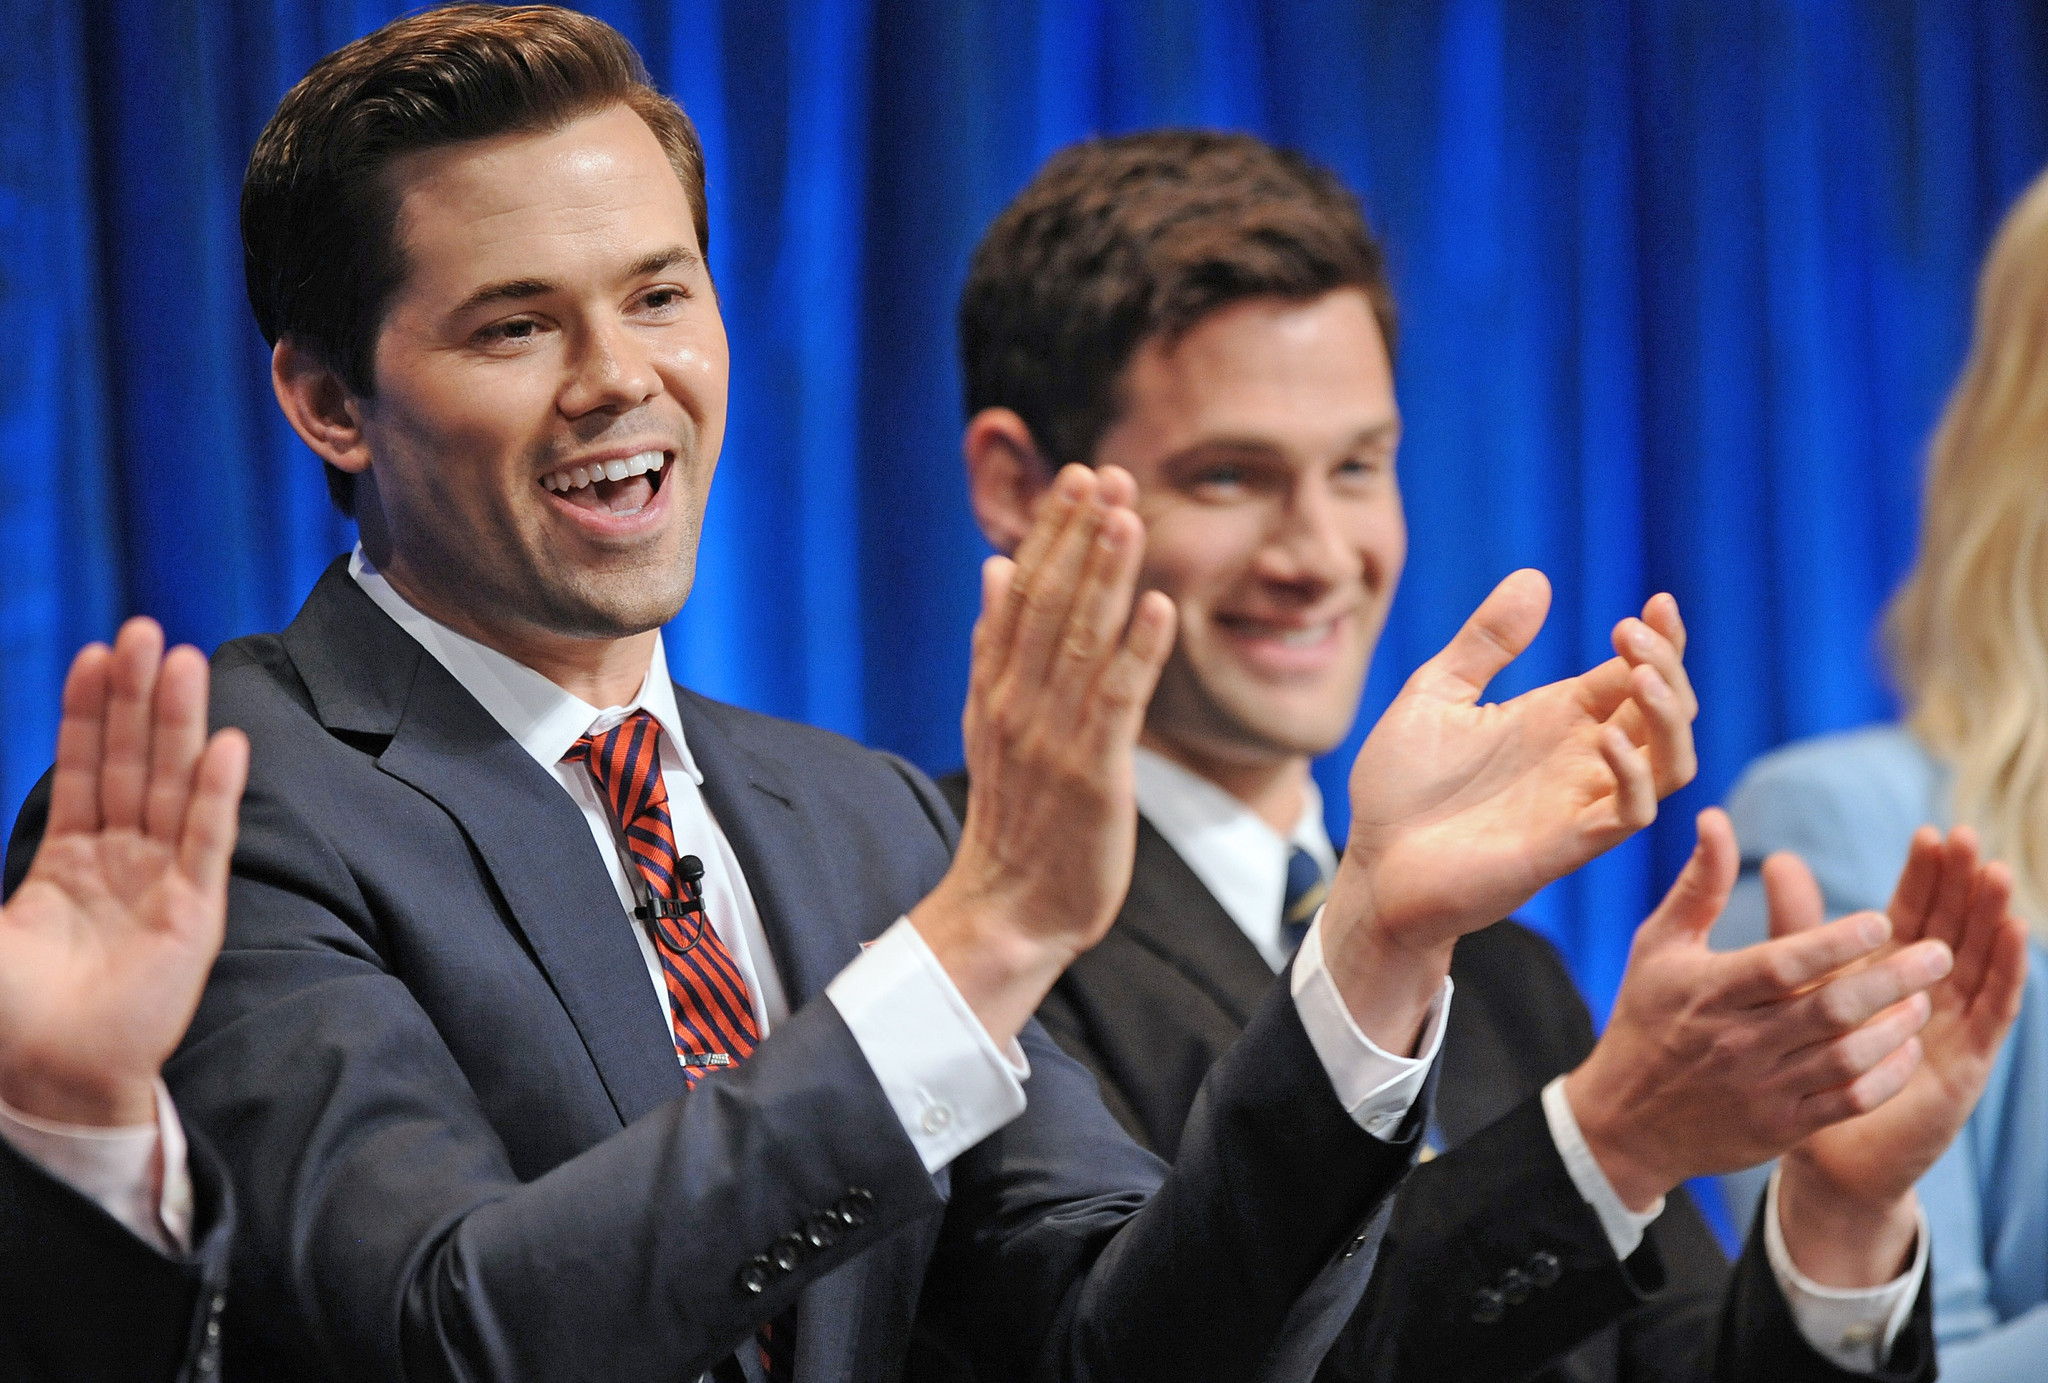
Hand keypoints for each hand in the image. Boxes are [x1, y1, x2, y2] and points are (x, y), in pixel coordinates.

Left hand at [0, 619, 248, 1126]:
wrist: (51, 1080)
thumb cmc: (10, 1017)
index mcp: (70, 860)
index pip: (84, 768)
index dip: (88, 713)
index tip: (96, 655)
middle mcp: (122, 860)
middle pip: (133, 761)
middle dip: (138, 696)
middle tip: (146, 631)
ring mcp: (162, 882)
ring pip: (172, 785)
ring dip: (180, 723)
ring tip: (185, 661)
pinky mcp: (195, 915)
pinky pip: (207, 842)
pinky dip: (217, 793)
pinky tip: (226, 744)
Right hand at [911, 465, 1176, 1043]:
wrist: (1008, 907)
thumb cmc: (1016, 817)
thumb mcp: (993, 724)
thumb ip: (994, 647)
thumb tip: (994, 569)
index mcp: (995, 686)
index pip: (1022, 592)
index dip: (1051, 533)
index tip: (1077, 479)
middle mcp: (1018, 702)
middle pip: (1049, 603)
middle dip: (1078, 535)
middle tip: (1103, 472)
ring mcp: (1052, 737)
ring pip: (1080, 640)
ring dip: (1105, 575)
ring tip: (1127, 515)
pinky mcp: (1092, 773)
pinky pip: (1116, 701)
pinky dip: (1136, 651)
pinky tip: (1156, 605)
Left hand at [1320, 574, 1695, 1047]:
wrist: (1372, 866)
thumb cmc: (1401, 789)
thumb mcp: (1435, 694)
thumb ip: (1484, 643)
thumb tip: (1536, 578)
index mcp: (1558, 719)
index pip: (1636, 674)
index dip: (1660, 640)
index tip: (1659, 601)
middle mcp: (1581, 758)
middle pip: (1666, 712)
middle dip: (1666, 666)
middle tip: (1632, 631)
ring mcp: (1579, 803)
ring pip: (1669, 763)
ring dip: (1670, 719)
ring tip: (1643, 676)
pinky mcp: (1566, 846)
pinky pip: (1629, 814)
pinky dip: (1633, 777)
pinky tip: (1607, 740)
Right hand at [1564, 809, 1954, 1211]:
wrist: (1625, 1121)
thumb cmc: (1645, 1018)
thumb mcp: (1658, 946)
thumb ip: (1698, 885)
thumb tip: (1715, 817)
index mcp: (1709, 991)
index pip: (1782, 964)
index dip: (1835, 942)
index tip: (1882, 920)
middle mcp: (1737, 1041)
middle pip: (1830, 1009)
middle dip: (1892, 979)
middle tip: (1940, 954)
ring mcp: (1760, 1088)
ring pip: (1847, 1057)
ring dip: (1896, 1027)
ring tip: (1928, 998)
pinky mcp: (1778, 1128)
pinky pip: (1847, 1103)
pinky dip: (1886, 1076)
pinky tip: (1907, 1049)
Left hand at [1776, 826, 2026, 1285]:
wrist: (1813, 1149)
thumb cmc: (1801, 1064)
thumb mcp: (1796, 987)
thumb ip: (1796, 927)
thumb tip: (1777, 858)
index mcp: (1884, 973)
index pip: (1912, 913)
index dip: (1923, 876)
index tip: (1930, 833)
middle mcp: (1926, 996)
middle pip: (1952, 927)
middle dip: (1962, 884)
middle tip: (1969, 838)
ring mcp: (1951, 1029)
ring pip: (1980, 963)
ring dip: (1991, 918)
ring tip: (1997, 874)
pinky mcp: (1964, 1065)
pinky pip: (1992, 1013)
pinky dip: (2007, 973)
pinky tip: (2014, 936)